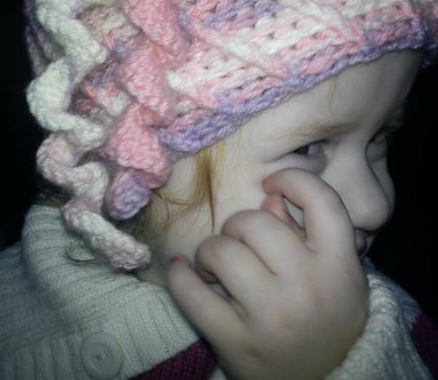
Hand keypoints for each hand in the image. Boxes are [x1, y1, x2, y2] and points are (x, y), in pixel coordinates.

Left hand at [166, 168, 368, 379]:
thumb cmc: (326, 316)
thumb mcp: (333, 273)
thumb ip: (304, 230)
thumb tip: (270, 196)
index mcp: (339, 265)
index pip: (322, 199)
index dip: (293, 179)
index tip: (272, 183)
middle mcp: (309, 287)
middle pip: (256, 222)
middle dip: (239, 224)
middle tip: (239, 239)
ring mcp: (272, 317)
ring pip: (222, 252)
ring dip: (211, 251)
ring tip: (216, 263)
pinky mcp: (237, 342)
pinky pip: (193, 295)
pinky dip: (181, 277)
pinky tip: (184, 269)